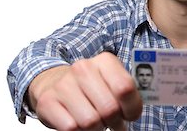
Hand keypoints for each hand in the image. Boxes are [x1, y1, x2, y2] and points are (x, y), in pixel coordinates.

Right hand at [28, 52, 142, 130]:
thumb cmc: (91, 86)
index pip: (125, 88)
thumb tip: (138, 110)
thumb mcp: (111, 81)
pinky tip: (78, 122)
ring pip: (91, 122)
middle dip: (115, 122)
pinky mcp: (48, 101)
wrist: (53, 82)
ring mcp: (64, 84)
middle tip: (113, 123)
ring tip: (96, 122)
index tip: (130, 115)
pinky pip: (71, 128)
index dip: (132, 108)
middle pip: (109, 108)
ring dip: (97, 128)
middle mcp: (83, 68)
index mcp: (105, 61)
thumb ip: (128, 91)